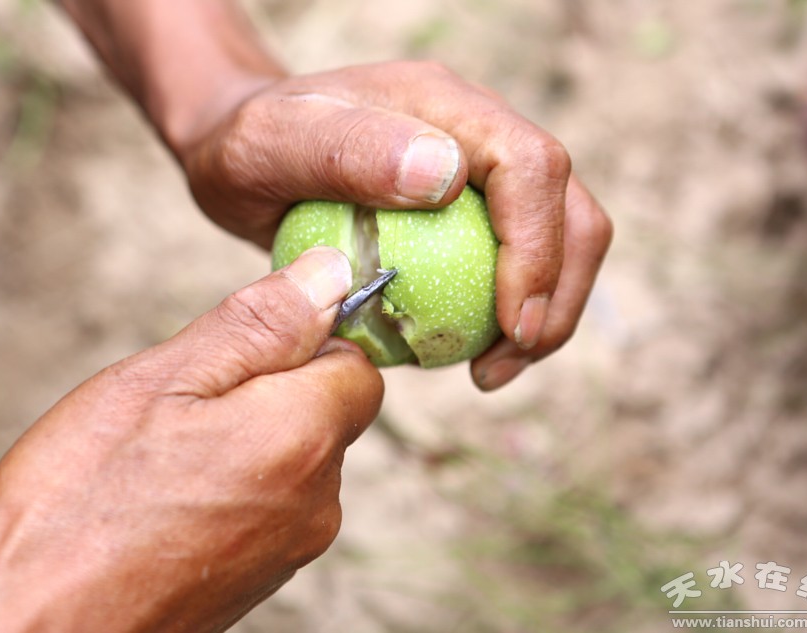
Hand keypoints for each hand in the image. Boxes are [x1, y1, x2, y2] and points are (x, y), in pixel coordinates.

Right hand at [0, 247, 383, 632]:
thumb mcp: (162, 382)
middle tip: (181, 404)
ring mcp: (293, 546)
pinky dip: (233, 484)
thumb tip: (331, 273)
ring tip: (162, 456)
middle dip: (266, 388)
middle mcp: (318, 498)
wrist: (47, 632)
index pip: (355, 364)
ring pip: (293, 456)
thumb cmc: (84, 506)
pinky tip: (168, 498)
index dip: (305, 340)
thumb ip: (258, 325)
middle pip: (323, 410)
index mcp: (303, 437)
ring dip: (244, 437)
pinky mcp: (264, 576)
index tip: (240, 349)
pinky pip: (270, 502)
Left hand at [179, 61, 612, 389]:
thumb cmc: (245, 148)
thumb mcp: (271, 145)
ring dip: (546, 311)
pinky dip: (512, 314)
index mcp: (443, 104)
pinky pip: (516, 261)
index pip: (531, 165)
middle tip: (505, 364)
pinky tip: (468, 353)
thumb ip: (348, 151)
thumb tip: (448, 177)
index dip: (539, 249)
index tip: (513, 324)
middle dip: (558, 293)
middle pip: (567, 206)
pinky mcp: (470, 210)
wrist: (240, 150)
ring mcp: (478, 171)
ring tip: (492, 370)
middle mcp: (476, 130)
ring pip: (559, 237)